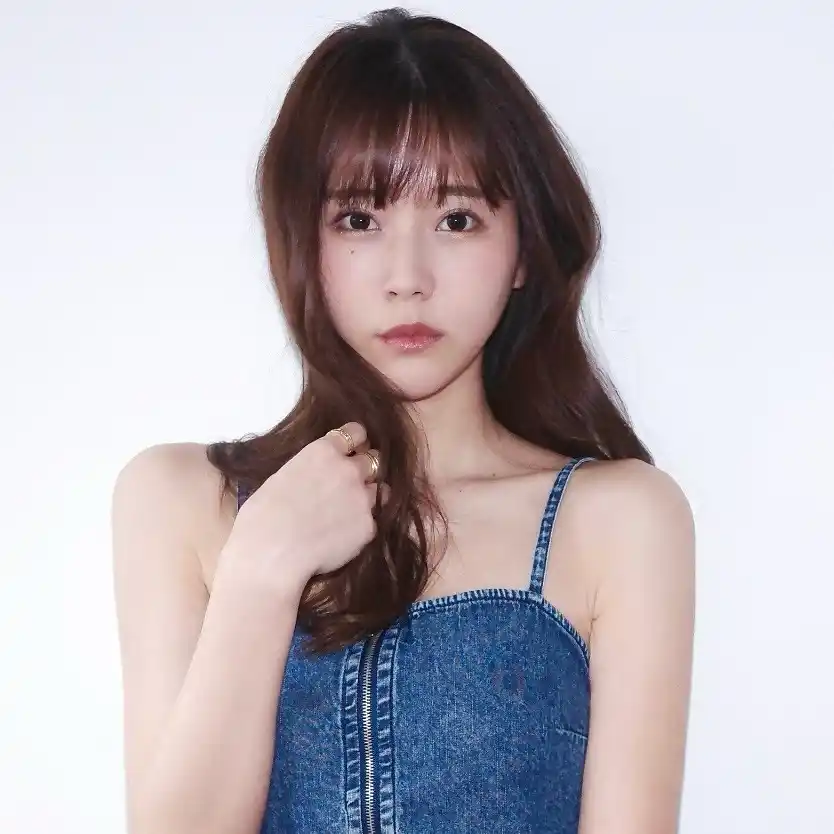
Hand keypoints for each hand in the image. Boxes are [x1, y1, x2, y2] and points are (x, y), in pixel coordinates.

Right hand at [219, 422, 386, 593]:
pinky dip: (362, 525)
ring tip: (349, 512)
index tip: (352, 450)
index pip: (355, 432)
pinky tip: (344, 535)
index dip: (355, 442)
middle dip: (364, 469)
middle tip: (350, 484)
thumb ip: (311, 469)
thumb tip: (318, 476)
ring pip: (379, 490)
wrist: (272, 553)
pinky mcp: (369, 527)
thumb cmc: (263, 515)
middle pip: (373, 459)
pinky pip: (373, 520)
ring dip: (367, 496)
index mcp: (324, 451)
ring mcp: (363, 498)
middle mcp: (349, 469)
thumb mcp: (283, 476)